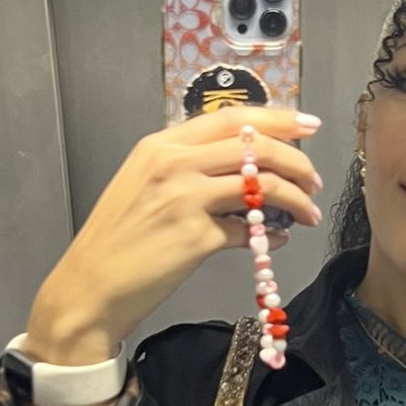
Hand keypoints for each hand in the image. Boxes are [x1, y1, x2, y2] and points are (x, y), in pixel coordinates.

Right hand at [24, 105, 323, 364]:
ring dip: (294, 198)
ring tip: (308, 213)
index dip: (276, 119)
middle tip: (315, 179)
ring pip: (261, 185)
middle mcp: (174, 163)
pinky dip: (270, 236)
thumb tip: (241, 171)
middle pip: (254, 147)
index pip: (231, 119)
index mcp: (161, 145)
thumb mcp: (144, 187)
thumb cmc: (116, 242)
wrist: (90, 286)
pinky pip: (248, 232)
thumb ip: (187, 169)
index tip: (308, 126)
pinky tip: (276, 242)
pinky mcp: (196, 237)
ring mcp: (186, 199)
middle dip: (296, 160)